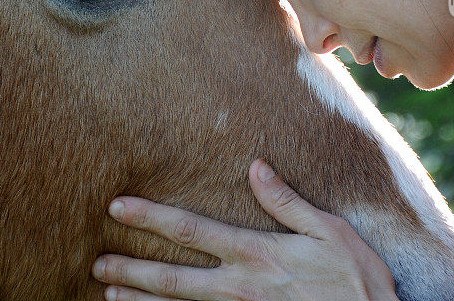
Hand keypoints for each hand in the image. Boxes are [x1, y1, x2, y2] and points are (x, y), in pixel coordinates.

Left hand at [92, 158, 397, 300]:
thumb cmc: (355, 278)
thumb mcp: (328, 230)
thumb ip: (286, 201)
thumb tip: (255, 167)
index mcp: (256, 252)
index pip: (192, 231)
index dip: (152, 217)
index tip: (119, 206)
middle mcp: (240, 285)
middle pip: (174, 276)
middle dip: (133, 266)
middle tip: (98, 261)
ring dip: (141, 299)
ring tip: (108, 292)